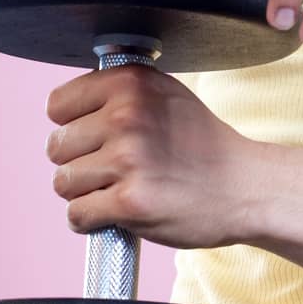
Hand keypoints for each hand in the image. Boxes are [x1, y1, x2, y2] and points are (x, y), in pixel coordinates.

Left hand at [45, 64, 264, 248]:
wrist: (246, 187)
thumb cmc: (203, 144)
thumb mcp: (166, 95)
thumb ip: (119, 92)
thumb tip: (66, 103)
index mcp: (131, 83)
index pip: (57, 104)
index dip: (72, 124)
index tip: (97, 136)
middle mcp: (126, 115)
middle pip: (56, 147)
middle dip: (79, 162)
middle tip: (116, 168)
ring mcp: (128, 159)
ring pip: (63, 183)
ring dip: (86, 193)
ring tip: (122, 188)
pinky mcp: (130, 202)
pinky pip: (77, 215)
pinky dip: (92, 220)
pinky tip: (120, 211)